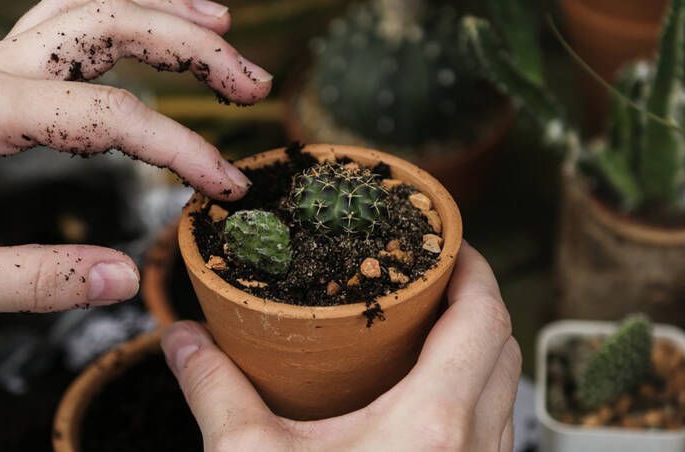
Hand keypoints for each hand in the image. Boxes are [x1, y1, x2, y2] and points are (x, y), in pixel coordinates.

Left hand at [0, 0, 272, 317]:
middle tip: (252, 82)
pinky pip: (62, 26)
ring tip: (223, 30)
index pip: (108, 115)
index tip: (223, 190)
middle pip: (107, 23)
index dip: (179, 150)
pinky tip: (152, 32)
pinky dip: (117, 19)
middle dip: (190, 45)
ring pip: (86, 9)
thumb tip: (127, 277)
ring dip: (158, 13)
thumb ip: (37, 281)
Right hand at [162, 244, 519, 450]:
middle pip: (503, 347)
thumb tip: (181, 339)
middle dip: (474, 300)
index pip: (484, 317)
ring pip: (504, 392)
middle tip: (428, 275)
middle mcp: (476, 450)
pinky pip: (491, 432)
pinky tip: (421, 398)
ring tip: (423, 328)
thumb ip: (214, 390)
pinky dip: (471, 398)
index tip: (447, 239)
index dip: (473, 266)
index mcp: (433, 424)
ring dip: (476, 351)